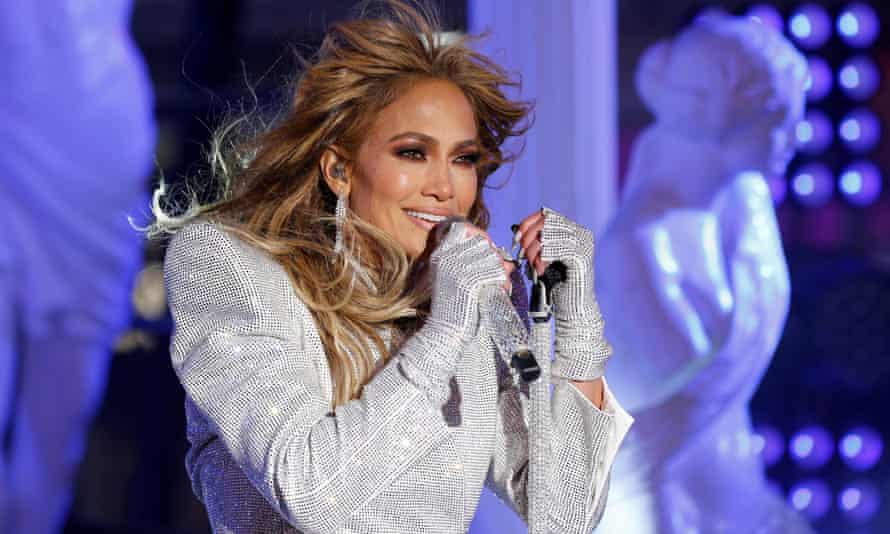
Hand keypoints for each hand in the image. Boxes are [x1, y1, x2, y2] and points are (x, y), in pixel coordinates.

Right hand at [420, 219, 514, 342]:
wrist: (446, 331)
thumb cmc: (454, 307)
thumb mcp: (454, 278)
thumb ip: (471, 262)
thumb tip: (502, 257)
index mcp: (440, 255)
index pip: (462, 230)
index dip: (479, 235)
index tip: (488, 246)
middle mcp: (446, 259)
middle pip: (482, 242)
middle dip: (495, 256)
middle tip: (499, 271)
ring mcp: (456, 269)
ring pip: (492, 256)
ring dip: (502, 270)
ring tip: (501, 283)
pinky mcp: (468, 281)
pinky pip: (495, 272)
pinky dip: (503, 281)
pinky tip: (502, 289)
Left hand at [516, 207, 611, 380]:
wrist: (572, 308)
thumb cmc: (556, 284)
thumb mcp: (543, 258)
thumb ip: (537, 242)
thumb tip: (518, 230)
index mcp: (572, 230)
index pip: (546, 214)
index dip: (527, 224)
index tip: (516, 240)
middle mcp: (581, 233)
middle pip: (546, 221)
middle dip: (528, 237)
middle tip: (523, 254)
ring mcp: (584, 244)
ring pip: (549, 234)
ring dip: (534, 250)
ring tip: (533, 265)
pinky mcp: (582, 257)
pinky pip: (556, 249)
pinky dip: (544, 259)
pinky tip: (542, 270)